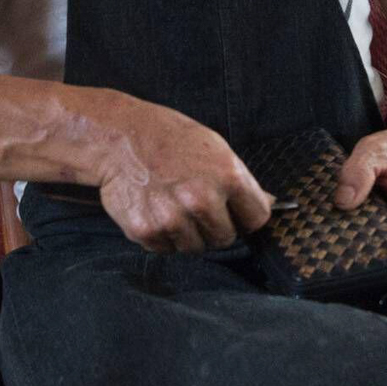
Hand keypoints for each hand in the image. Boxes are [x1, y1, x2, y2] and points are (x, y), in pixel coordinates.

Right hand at [95, 100, 273, 253]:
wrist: (117, 137)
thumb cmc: (168, 137)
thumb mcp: (213, 147)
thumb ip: (239, 180)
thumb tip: (269, 203)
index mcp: (227, 177)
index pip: (257, 219)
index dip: (245, 216)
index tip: (235, 212)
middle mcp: (202, 200)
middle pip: (226, 238)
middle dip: (215, 227)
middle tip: (194, 205)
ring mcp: (173, 218)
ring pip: (195, 247)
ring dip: (186, 233)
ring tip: (171, 204)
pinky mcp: (146, 231)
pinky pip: (165, 248)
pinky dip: (161, 235)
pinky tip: (153, 209)